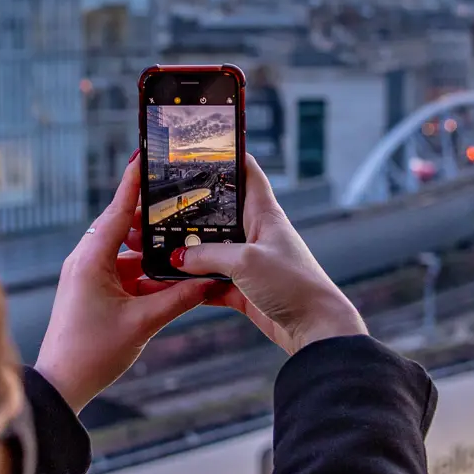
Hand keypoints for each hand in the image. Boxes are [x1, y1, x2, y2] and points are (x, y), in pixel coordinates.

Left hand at [34, 157, 215, 411]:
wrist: (62, 385)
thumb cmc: (92, 353)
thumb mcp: (142, 323)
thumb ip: (178, 299)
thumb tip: (208, 281)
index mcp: (91, 259)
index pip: (118, 210)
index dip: (134, 182)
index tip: (145, 156)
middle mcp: (85, 260)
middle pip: (124, 227)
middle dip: (152, 217)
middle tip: (179, 199)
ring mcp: (86, 275)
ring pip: (126, 252)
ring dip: (152, 252)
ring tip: (183, 242)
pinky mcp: (90, 290)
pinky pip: (122, 271)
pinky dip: (144, 272)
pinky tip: (168, 277)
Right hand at [171, 156, 366, 356]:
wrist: (315, 328)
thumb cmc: (293, 284)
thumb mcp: (246, 262)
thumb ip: (207, 255)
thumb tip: (177, 257)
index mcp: (265, 215)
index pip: (247, 174)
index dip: (229, 156)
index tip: (205, 145)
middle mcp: (257, 235)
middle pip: (220, 214)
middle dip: (193, 210)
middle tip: (162, 203)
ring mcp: (250, 263)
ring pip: (211, 251)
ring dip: (188, 252)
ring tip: (159, 245)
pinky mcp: (245, 289)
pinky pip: (212, 281)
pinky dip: (194, 284)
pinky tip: (173, 282)